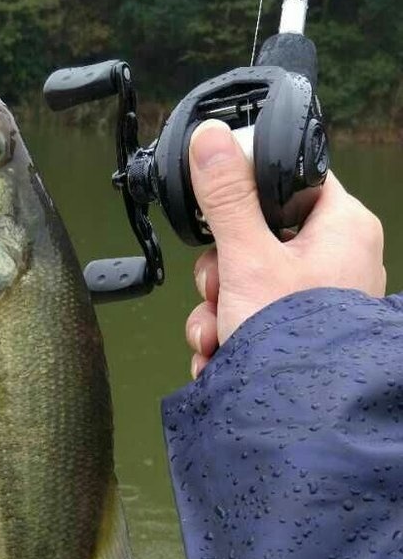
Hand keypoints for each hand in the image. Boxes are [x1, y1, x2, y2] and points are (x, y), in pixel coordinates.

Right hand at [184, 119, 385, 377]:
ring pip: (249, 282)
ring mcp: (319, 300)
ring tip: (215, 335)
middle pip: (259, 236)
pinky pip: (254, 318)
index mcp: (344, 226)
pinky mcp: (300, 335)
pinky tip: (218, 356)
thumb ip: (226, 197)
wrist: (301, 421)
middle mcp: (339, 259)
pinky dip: (229, 336)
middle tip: (217, 289)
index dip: (248, 193)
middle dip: (220, 272)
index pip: (293, 181)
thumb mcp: (247, 256)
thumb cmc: (294, 338)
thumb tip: (213, 138)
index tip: (219, 214)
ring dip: (217, 310)